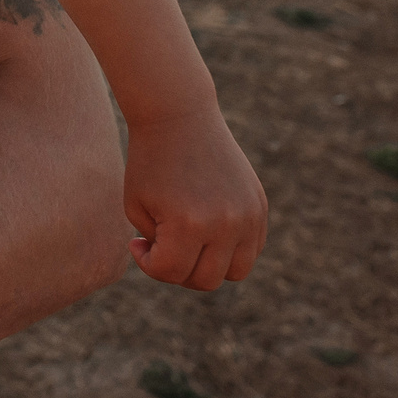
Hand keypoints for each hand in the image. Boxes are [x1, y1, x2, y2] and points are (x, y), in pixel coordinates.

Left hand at [122, 107, 268, 290]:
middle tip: (162, 244)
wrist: (180, 117)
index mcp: (189, 224)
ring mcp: (249, 217)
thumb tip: (184, 271)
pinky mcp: (260, 208)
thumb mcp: (137, 208)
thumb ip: (159, 248)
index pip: (171, 272)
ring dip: (208, 267)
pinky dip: (229, 251)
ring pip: (235, 273)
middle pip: (205, 280)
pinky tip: (205, 229)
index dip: (148, 264)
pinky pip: (250, 250)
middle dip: (177, 270)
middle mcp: (226, 224)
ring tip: (187, 243)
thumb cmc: (150, 162)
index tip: (137, 241)